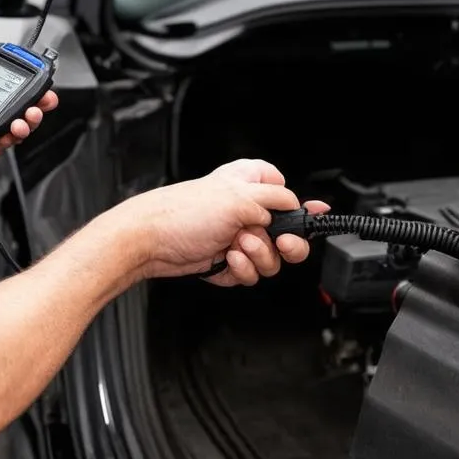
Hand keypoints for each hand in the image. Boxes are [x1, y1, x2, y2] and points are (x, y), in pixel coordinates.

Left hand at [0, 48, 59, 158]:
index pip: (8, 86)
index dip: (26, 84)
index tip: (38, 80)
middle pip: (19, 109)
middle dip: (36, 106)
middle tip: (42, 103)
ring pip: (14, 130)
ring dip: (25, 125)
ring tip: (24, 122)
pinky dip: (7, 143)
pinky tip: (8, 137)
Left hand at [122, 159, 328, 285]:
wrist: (150, 241)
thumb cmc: (184, 213)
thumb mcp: (238, 197)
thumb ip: (275, 200)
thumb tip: (299, 204)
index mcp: (249, 185)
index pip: (286, 192)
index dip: (299, 207)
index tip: (308, 219)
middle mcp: (245, 211)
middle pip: (287, 234)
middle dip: (285, 243)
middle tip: (281, 243)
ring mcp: (236, 238)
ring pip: (270, 258)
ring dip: (258, 256)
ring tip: (237, 247)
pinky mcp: (226, 262)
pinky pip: (249, 273)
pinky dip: (241, 270)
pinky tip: (225, 261)